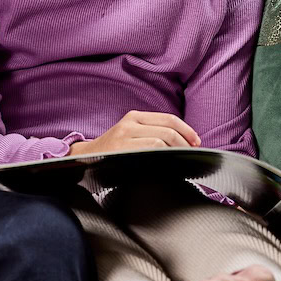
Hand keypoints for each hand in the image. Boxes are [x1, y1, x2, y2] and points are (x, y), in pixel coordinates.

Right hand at [68, 111, 202, 156]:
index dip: (186, 130)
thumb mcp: (130, 134)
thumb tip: (182, 141)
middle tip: (192, 153)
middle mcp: (130, 123)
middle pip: (168, 130)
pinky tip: (168, 164)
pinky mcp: (121, 150)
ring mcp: (124, 136)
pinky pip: (150, 151)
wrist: (84, 158)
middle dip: (185, 143)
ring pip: (161, 141)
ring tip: (181, 159)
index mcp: (134, 116)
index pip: (168, 119)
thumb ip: (150, 132)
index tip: (196, 142)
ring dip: (176, 151)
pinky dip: (164, 157)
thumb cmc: (113, 150)